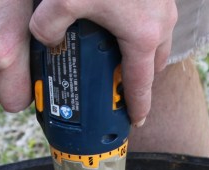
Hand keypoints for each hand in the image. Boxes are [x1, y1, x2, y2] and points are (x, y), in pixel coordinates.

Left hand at [30, 0, 177, 125]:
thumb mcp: (62, 0)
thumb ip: (48, 27)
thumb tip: (44, 38)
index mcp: (142, 37)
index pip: (141, 84)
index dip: (137, 105)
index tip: (135, 119)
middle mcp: (160, 23)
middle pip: (153, 63)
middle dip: (139, 78)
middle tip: (117, 86)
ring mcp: (163, 3)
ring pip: (157, 39)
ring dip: (141, 51)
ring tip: (115, 53)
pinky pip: (154, 17)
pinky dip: (141, 27)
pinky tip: (116, 18)